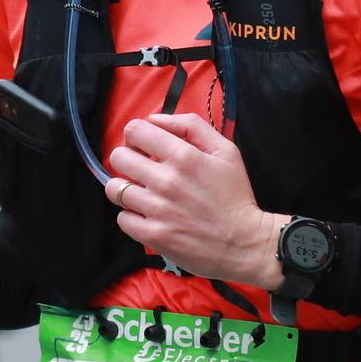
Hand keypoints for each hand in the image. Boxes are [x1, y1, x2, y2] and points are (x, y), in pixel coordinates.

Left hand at [106, 113, 281, 286]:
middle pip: (119, 157)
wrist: (245, 243)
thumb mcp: (225, 150)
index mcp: (184, 156)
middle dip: (128, 159)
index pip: (135, 131)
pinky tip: (148, 216)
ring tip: (144, 194)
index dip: (136, 136)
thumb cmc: (235, 195)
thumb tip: (154, 119)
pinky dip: (132, 216)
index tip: (145, 146)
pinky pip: (122, 219)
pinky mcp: (153, 235)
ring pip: (115, 189)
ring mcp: (157, 210)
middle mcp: (166, 181)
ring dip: (127, 189)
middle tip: (142, 170)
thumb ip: (191, 126)